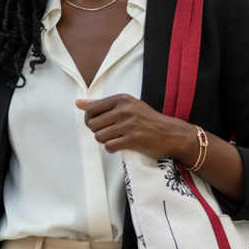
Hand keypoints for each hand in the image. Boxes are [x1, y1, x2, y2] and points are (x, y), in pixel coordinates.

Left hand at [76, 94, 193, 161]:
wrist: (170, 134)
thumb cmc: (147, 120)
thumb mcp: (127, 106)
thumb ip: (101, 104)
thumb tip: (77, 103)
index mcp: (122, 99)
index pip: (91, 109)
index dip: (90, 119)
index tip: (99, 124)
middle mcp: (125, 109)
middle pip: (93, 124)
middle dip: (97, 131)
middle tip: (109, 133)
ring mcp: (130, 124)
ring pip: (99, 136)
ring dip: (105, 141)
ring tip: (116, 139)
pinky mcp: (134, 139)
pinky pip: (110, 147)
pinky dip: (112, 149)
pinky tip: (121, 145)